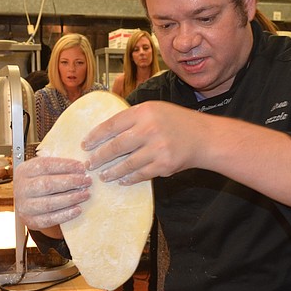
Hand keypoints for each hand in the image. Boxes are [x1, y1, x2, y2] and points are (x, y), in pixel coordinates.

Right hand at [12, 156, 91, 230]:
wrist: (26, 204)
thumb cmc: (39, 183)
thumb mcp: (42, 171)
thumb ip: (56, 167)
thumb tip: (80, 166)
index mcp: (24, 171)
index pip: (45, 165)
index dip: (65, 166)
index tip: (82, 167)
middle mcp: (21, 188)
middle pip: (47, 184)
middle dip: (70, 182)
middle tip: (87, 181)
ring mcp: (24, 206)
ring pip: (49, 203)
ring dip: (71, 198)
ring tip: (86, 194)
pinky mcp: (31, 221)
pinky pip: (49, 219)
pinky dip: (65, 215)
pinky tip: (78, 209)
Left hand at [83, 101, 207, 184]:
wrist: (204, 138)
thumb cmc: (178, 122)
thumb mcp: (155, 110)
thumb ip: (133, 118)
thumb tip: (106, 132)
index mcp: (144, 112)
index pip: (112, 125)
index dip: (96, 136)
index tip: (85, 144)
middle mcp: (149, 129)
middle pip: (115, 146)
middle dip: (99, 157)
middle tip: (89, 163)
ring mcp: (157, 148)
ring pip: (126, 164)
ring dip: (111, 171)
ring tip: (103, 175)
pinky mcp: (163, 165)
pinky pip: (139, 174)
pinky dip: (128, 178)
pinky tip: (122, 180)